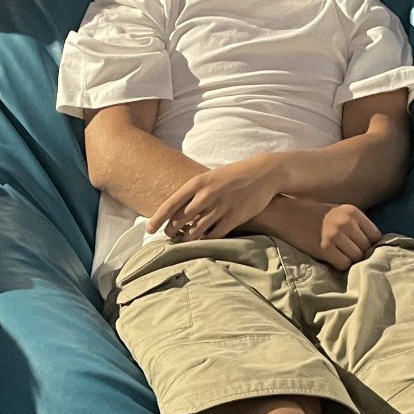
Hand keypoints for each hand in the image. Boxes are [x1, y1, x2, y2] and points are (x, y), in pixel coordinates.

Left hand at [148, 156, 281, 241]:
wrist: (264, 173)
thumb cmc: (233, 175)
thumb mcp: (210, 177)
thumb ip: (194, 192)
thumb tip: (176, 210)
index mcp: (198, 183)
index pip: (170, 205)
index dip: (157, 219)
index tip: (149, 230)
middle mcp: (206, 196)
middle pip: (180, 221)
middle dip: (171, 231)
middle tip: (169, 236)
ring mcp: (221, 207)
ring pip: (195, 231)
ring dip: (188, 239)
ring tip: (184, 240)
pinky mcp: (234, 218)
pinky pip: (214, 235)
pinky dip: (206, 240)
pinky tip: (204, 240)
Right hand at [264, 200, 379, 270]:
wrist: (283, 214)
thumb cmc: (310, 214)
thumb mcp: (337, 211)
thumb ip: (354, 223)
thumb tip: (371, 244)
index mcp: (352, 212)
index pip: (375, 235)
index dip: (369, 245)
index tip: (360, 249)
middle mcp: (347, 222)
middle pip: (366, 248)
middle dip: (360, 254)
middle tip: (348, 255)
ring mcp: (336, 235)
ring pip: (357, 258)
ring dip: (349, 261)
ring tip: (339, 257)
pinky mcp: (324, 248)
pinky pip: (344, 264)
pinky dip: (340, 266)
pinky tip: (331, 260)